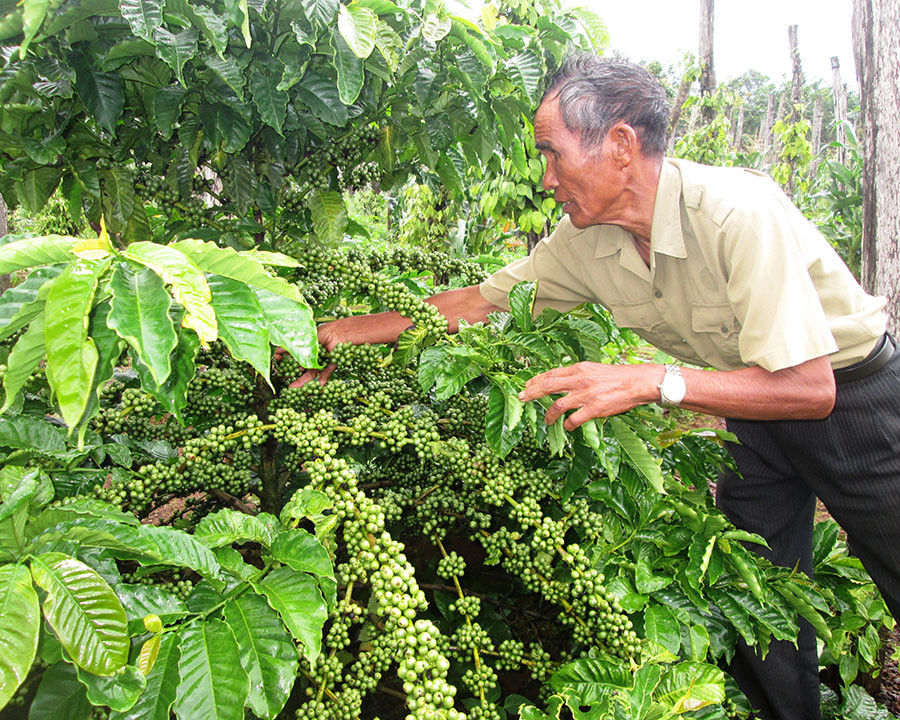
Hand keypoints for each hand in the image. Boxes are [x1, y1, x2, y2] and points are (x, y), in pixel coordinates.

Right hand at [274, 321, 346, 387]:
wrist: (340, 332)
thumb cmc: (323, 332)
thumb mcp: (305, 338)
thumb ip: (292, 346)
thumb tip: (277, 351)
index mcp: (304, 347)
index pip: (292, 355)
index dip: (284, 358)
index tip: (278, 360)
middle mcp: (312, 355)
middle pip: (300, 367)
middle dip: (292, 374)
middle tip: (283, 379)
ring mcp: (321, 361)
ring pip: (310, 373)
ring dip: (303, 381)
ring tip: (294, 387)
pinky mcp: (331, 364)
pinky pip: (325, 373)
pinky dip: (323, 379)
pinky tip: (318, 384)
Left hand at [518, 362, 659, 429]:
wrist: (636, 382)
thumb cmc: (617, 376)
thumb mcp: (594, 369)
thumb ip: (578, 374)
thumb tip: (563, 380)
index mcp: (578, 368)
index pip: (551, 374)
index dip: (536, 380)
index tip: (526, 384)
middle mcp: (579, 380)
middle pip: (548, 386)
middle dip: (531, 392)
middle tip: (521, 398)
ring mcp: (585, 395)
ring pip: (557, 405)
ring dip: (549, 414)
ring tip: (547, 420)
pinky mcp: (594, 409)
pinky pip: (574, 419)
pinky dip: (567, 424)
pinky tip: (566, 426)